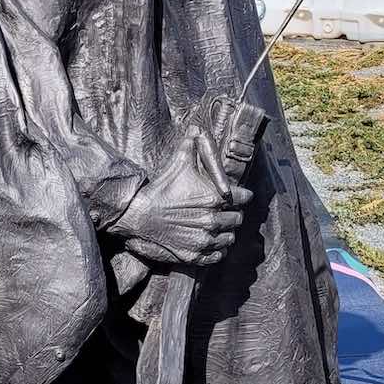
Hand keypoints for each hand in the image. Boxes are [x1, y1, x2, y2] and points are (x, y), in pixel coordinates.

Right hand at [113, 127, 251, 269]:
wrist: (138, 215)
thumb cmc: (161, 187)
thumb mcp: (179, 161)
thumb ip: (193, 144)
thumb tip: (197, 128)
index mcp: (216, 198)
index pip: (245, 198)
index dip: (240, 195)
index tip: (233, 195)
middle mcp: (214, 220)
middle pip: (238, 219)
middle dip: (232, 213)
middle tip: (222, 211)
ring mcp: (205, 239)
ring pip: (230, 238)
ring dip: (226, 232)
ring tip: (216, 226)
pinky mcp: (196, 255)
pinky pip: (218, 256)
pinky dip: (217, 249)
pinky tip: (208, 240)